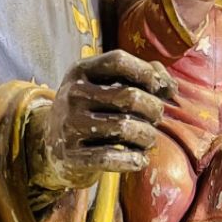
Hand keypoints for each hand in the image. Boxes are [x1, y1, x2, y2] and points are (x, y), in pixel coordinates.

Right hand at [29, 51, 177, 187]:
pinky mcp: (71, 156)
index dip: (146, 73)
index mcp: (80, 71)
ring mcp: (70, 125)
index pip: (119, 61)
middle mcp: (73, 95)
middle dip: (154, 109)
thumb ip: (140, 77)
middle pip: (129, 97)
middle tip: (155, 118)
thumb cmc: (91, 112)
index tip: (157, 88)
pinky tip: (140, 159)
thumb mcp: (104, 86)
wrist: (51, 147)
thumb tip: (170, 86)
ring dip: (147, 136)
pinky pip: (110, 158)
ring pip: (125, 128)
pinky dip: (134, 160)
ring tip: (148, 139)